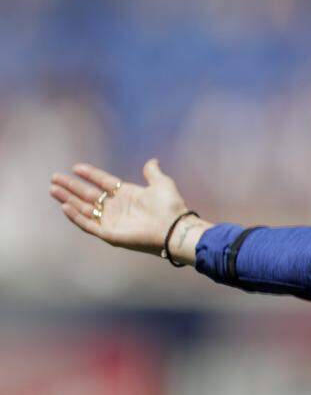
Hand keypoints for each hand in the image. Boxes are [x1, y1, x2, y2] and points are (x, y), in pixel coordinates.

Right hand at [50, 158, 187, 255]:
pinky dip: (75, 216)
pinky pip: (87, 224)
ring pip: (84, 208)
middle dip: (71, 186)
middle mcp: (117, 207)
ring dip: (68, 199)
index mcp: (127, 194)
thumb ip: (152, 172)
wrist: (173, 227)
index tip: (76, 167)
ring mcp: (111, 220)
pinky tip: (64, 206)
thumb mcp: (161, 183)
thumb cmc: (170, 206)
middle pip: (88, 195)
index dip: (90, 174)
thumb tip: (152, 161)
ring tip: (53, 189)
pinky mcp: (108, 233)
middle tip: (55, 177)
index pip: (103, 182)